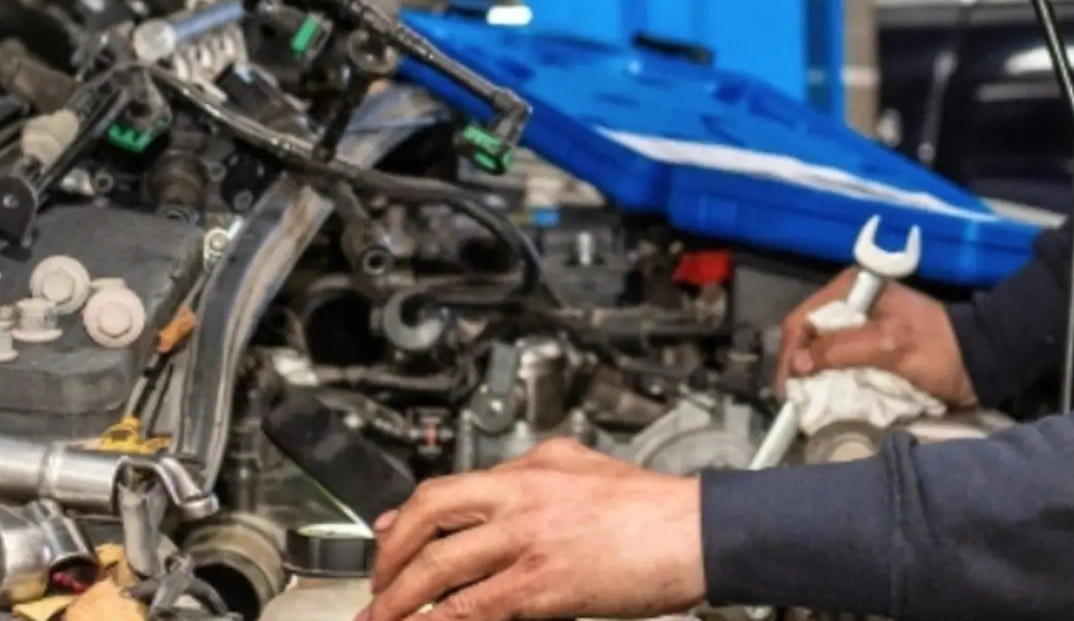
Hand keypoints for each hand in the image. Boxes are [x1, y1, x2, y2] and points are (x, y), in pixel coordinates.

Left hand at [359, 439, 704, 620]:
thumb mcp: (583, 467)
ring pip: (439, 568)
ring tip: (384, 619)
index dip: (404, 519)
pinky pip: (471, 608)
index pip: (445, 488)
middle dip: (390, 558)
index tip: (386, 541)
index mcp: (529, 469)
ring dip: (400, 600)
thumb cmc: (650, 508)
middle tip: (377, 587)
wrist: (695, 531)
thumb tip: (485, 489)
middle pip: (428, 518)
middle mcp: (520, 497)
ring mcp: (527, 540)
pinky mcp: (540, 584)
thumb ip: (530, 474)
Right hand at [773, 267, 977, 409]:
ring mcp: (859, 327)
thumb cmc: (937, 349)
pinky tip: (823, 401)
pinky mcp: (868, 349)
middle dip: (796, 368)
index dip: (790, 353)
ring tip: (804, 406)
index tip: (787, 389)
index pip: (804, 318)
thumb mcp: (890, 346)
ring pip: (819, 352)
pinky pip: (837, 364)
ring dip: (810, 379)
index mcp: (853, 289)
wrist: (978, 363)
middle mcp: (850, 303)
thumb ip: (843, 349)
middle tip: (793, 403)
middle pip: (806, 336)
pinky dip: (828, 382)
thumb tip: (797, 362)